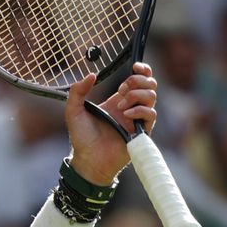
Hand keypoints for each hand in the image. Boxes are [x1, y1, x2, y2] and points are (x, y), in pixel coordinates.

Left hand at [66, 62, 156, 185]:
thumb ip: (77, 91)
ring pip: (152, 96)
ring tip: (120, 107)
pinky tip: (125, 114)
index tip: (135, 66)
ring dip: (136, 95)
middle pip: (150, 84)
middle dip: (138, 80)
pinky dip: (139, 110)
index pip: (139, 80)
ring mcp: (137, 119)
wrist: (87, 159)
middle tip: (121, 90)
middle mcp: (131, 108)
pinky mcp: (142, 132)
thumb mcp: (74, 111)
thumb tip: (91, 75)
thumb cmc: (81, 138)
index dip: (142, 70)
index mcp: (119, 100)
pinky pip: (151, 114)